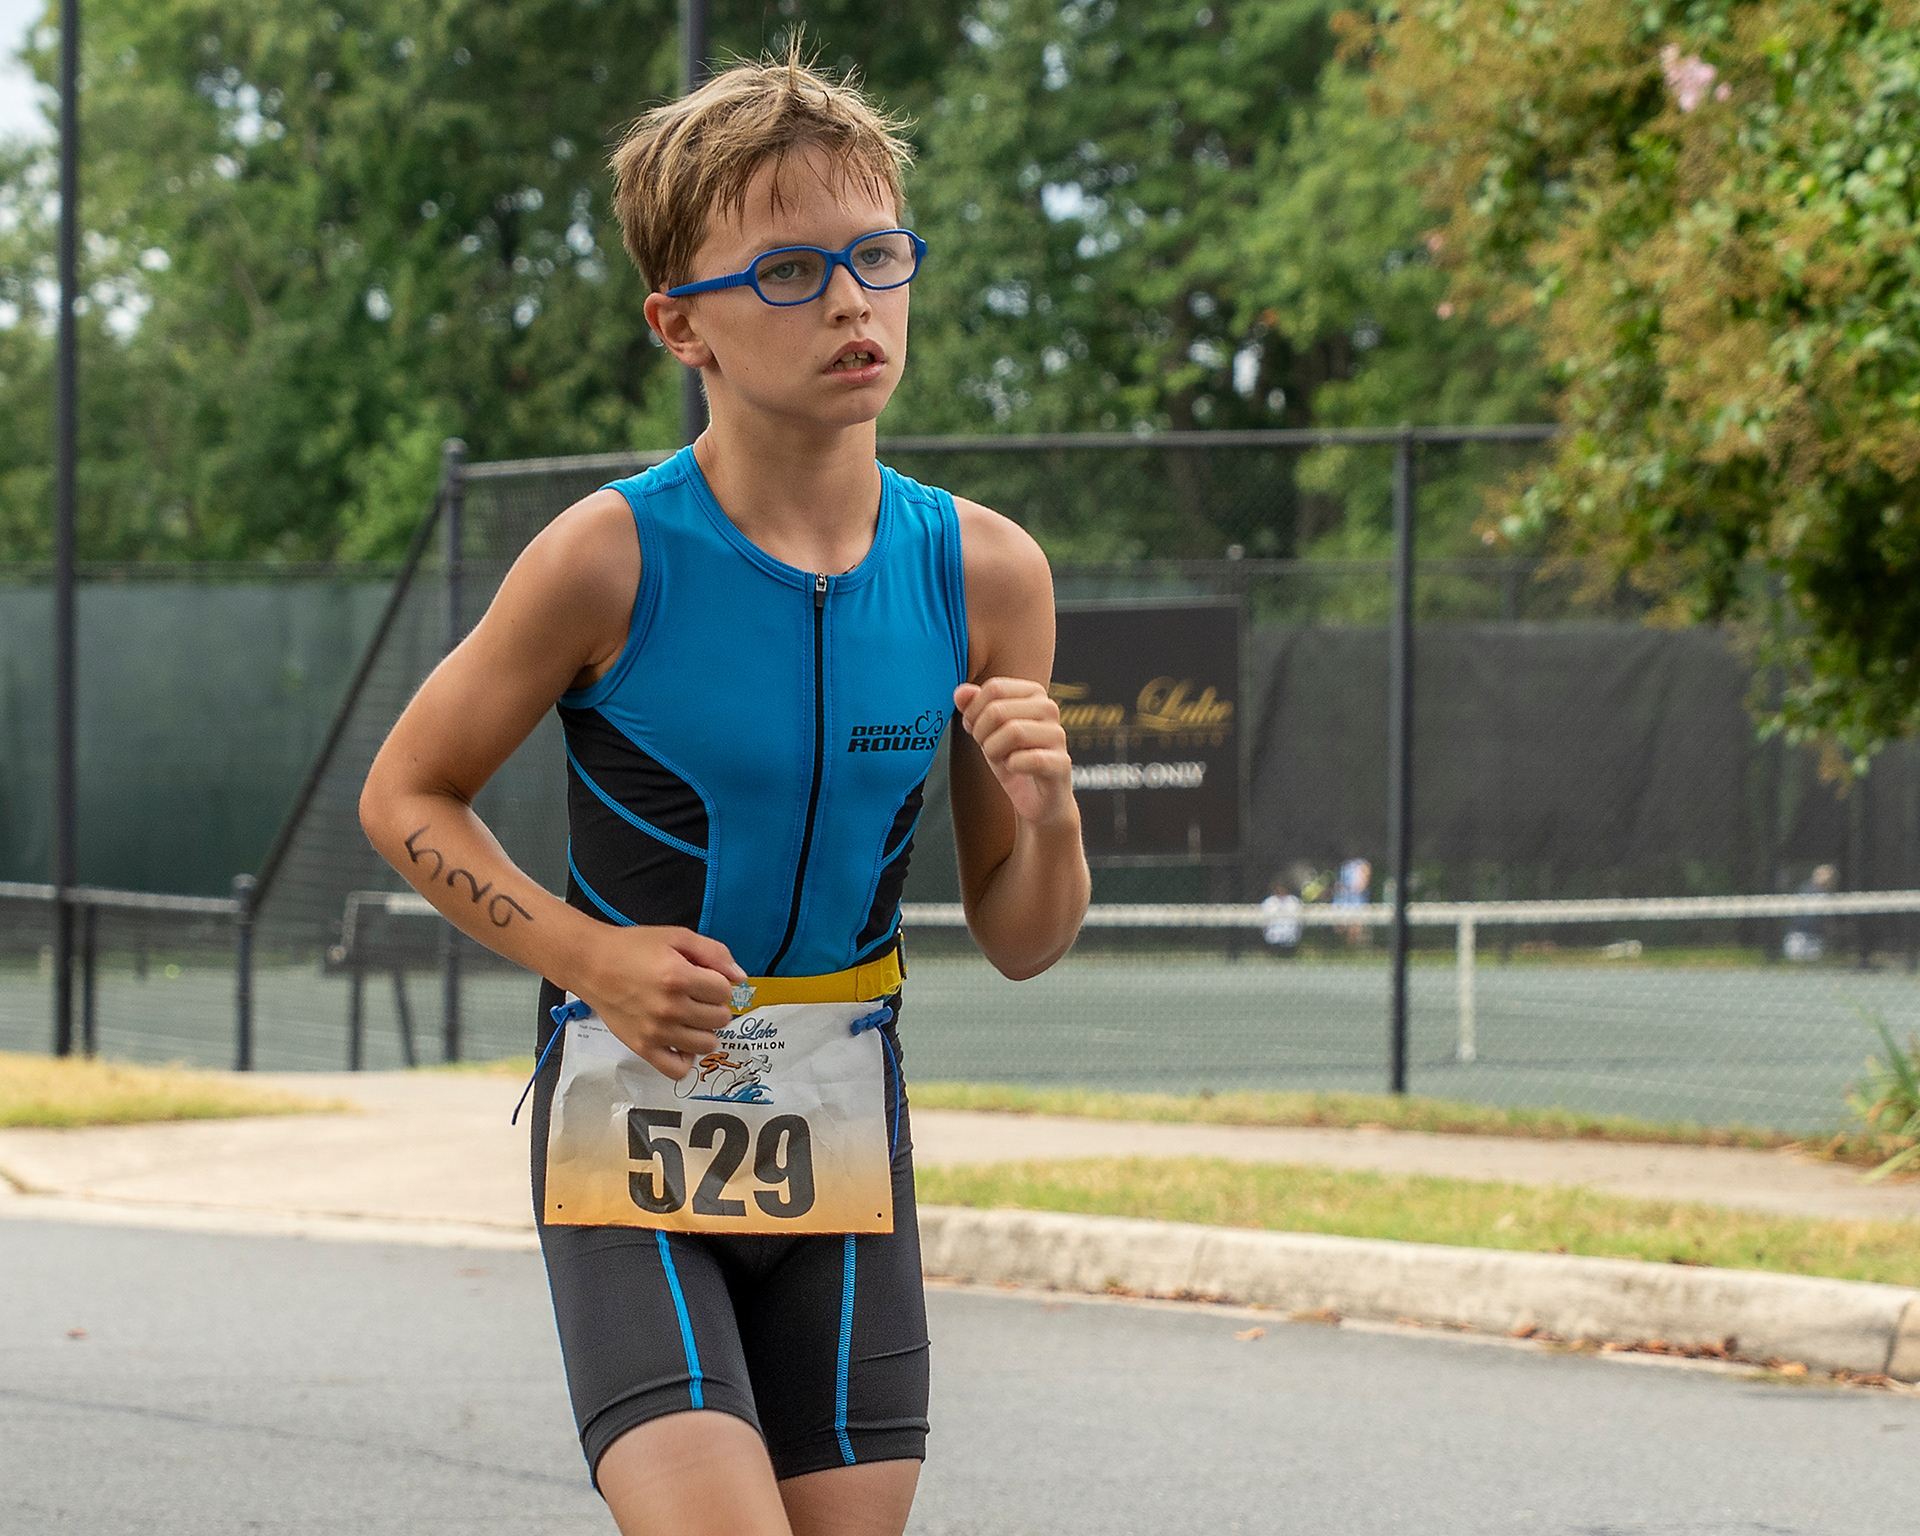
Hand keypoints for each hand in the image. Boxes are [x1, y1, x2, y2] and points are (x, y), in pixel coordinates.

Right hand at [580, 927, 746, 1080]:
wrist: (591, 964)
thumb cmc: (633, 947)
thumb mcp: (677, 937)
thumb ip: (714, 953)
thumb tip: (740, 978)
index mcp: (679, 977)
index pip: (724, 991)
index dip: (718, 982)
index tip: (704, 978)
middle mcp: (669, 1008)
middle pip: (720, 1018)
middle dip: (714, 1005)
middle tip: (696, 995)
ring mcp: (656, 1032)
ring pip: (707, 1044)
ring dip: (705, 1030)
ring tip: (690, 1017)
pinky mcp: (643, 1048)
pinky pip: (678, 1069)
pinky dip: (685, 1059)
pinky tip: (681, 1041)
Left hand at [954, 678, 1076, 827]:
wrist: (1037, 799)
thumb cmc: (1013, 760)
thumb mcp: (987, 731)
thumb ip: (973, 707)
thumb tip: (961, 692)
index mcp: (1032, 693)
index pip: (994, 688)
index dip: (974, 711)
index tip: (975, 729)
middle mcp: (1049, 708)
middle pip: (998, 710)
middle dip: (982, 733)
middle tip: (989, 748)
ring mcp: (1058, 735)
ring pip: (1013, 731)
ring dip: (995, 750)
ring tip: (1002, 759)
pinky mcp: (1061, 763)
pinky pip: (1030, 759)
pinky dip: (1013, 766)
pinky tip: (1016, 769)